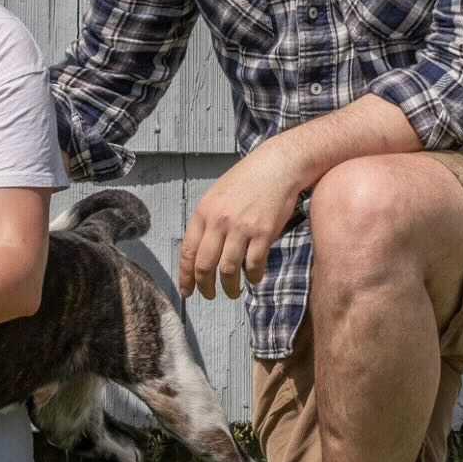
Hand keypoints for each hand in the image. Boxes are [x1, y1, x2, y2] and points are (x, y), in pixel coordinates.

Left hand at [179, 135, 305, 299]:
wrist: (277, 166)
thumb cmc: (248, 180)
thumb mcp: (218, 195)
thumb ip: (208, 221)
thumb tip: (201, 251)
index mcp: (204, 212)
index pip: (188, 251)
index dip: (185, 276)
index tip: (186, 290)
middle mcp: (219, 221)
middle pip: (204, 265)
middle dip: (205, 287)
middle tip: (209, 295)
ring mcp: (241, 228)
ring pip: (228, 270)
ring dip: (229, 287)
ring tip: (232, 292)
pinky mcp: (263, 233)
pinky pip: (253, 265)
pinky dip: (253, 277)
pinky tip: (254, 278)